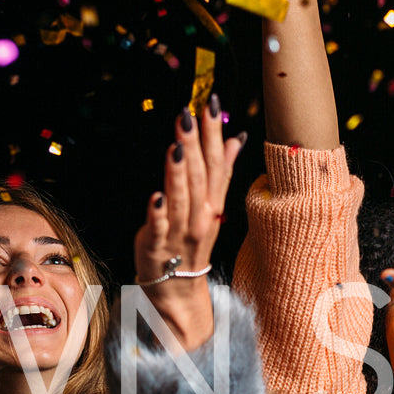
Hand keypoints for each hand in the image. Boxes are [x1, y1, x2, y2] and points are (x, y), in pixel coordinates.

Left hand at [135, 97, 246, 349]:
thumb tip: (236, 138)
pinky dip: (159, 214)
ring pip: (181, 200)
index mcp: (212, 202)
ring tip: (177, 147)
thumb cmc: (190, 242)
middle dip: (195, 145)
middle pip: (199, 177)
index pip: (215, 162)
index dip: (213, 133)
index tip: (211, 103)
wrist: (180, 290)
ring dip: (179, 174)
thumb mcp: (210, 204)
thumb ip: (221, 171)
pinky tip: (156, 197)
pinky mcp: (157, 248)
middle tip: (188, 114)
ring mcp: (180, 233)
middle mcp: (201, 216)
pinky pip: (160, 230)